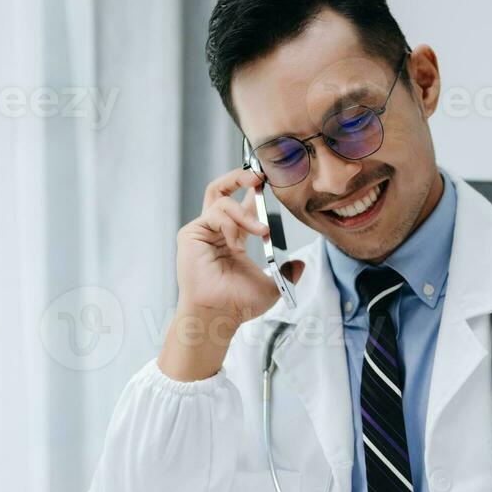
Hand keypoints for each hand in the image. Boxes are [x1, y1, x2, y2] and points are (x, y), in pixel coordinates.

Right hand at [159, 169, 305, 380]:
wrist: (220, 314)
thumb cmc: (239, 304)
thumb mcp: (273, 286)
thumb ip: (287, 272)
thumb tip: (301, 265)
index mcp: (233, 237)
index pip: (242, 203)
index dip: (255, 191)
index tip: (270, 182)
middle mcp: (215, 230)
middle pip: (222, 188)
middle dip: (240, 176)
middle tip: (260, 176)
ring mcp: (202, 230)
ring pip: (222, 200)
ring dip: (246, 213)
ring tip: (261, 231)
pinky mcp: (191, 233)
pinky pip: (215, 215)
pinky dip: (231, 225)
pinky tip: (236, 244)